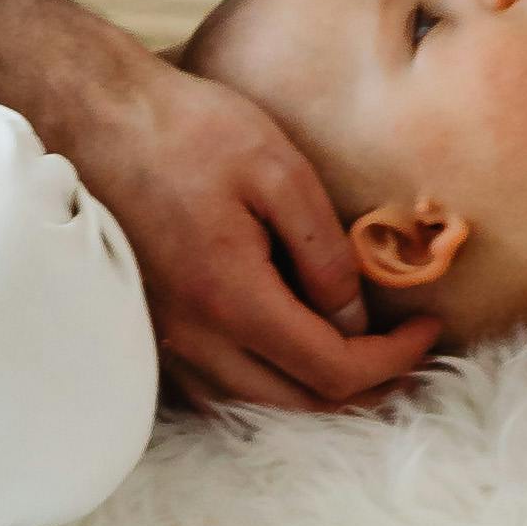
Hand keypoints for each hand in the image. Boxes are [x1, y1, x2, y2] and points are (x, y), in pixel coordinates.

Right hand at [36, 19, 446, 415]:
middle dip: (365, 391)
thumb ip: (322, 250)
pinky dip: (268, 387)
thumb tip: (355, 316)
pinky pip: (219, 388)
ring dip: (316, 397)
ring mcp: (167, 341)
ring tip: (365, 364)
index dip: (391, 359)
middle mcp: (195, 339)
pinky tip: (292, 359)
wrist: (97, 120)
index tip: (429, 327)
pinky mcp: (152, 329)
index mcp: (232, 298)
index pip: (331, 367)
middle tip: (410, 358)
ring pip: (254, 405)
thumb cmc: (189, 131)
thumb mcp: (276, 171)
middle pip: (296, 404)